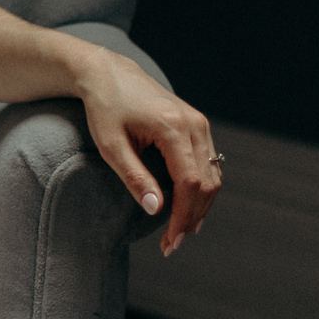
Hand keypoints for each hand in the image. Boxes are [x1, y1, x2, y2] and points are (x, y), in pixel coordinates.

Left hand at [74, 48, 222, 257]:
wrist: (109, 74)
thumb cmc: (105, 108)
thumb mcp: (111, 146)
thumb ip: (135, 178)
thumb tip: (157, 210)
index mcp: (173, 128)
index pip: (190, 184)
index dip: (183, 217)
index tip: (169, 242)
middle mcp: (194, 124)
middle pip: (207, 183)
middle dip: (192, 218)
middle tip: (171, 244)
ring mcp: (199, 123)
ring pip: (213, 176)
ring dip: (200, 207)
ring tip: (178, 231)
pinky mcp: (198, 125)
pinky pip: (209, 164)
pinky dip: (201, 189)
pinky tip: (186, 208)